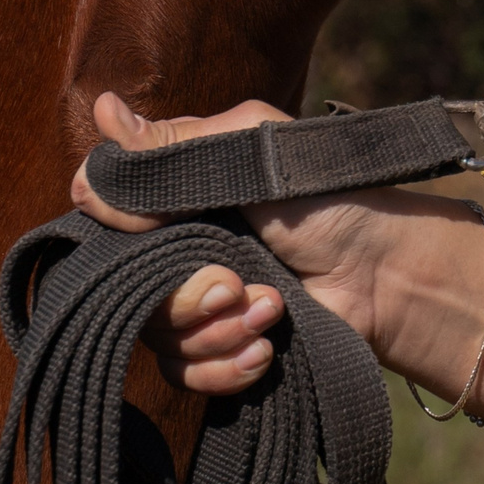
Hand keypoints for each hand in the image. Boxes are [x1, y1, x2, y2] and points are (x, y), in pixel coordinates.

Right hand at [75, 92, 438, 394]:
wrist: (385, 272)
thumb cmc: (326, 198)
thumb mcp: (251, 150)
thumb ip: (172, 145)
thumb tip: (97, 110)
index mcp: (176, 193)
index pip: (104, 218)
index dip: (118, 234)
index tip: (153, 231)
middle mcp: (178, 247)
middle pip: (125, 289)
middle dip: (185, 297)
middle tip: (234, 286)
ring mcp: (199, 301)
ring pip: (155, 336)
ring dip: (215, 330)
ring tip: (271, 310)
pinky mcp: (222, 347)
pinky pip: (184, 373)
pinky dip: (224, 366)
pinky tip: (265, 347)